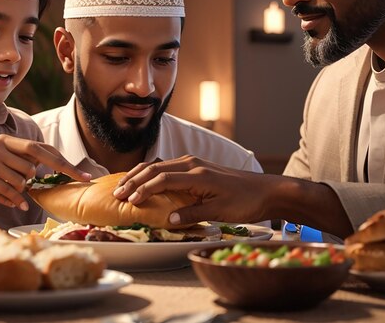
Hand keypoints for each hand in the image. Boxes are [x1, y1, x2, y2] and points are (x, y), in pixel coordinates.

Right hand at [0, 135, 90, 209]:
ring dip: (20, 190)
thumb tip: (48, 166)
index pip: (40, 150)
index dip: (63, 163)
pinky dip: (15, 201)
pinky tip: (20, 203)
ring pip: (19, 183)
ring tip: (11, 186)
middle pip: (29, 169)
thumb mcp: (3, 149)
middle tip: (24, 180)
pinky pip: (6, 194)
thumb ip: (23, 155)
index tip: (82, 176)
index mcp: (8, 140)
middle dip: (31, 179)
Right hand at [112, 155, 272, 224]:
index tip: (128, 202)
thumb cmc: (246, 201)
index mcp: (196, 174)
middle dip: (133, 180)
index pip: (161, 180)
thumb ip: (191, 214)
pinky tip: (142, 180)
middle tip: (117, 194)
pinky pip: (166, 167)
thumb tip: (166, 221)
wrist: (267, 190)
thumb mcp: (219, 212)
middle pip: (154, 169)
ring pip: (158, 165)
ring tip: (123, 186)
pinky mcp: (195, 167)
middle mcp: (191, 164)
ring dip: (139, 175)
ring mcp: (193, 163)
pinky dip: (150, 173)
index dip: (142, 190)